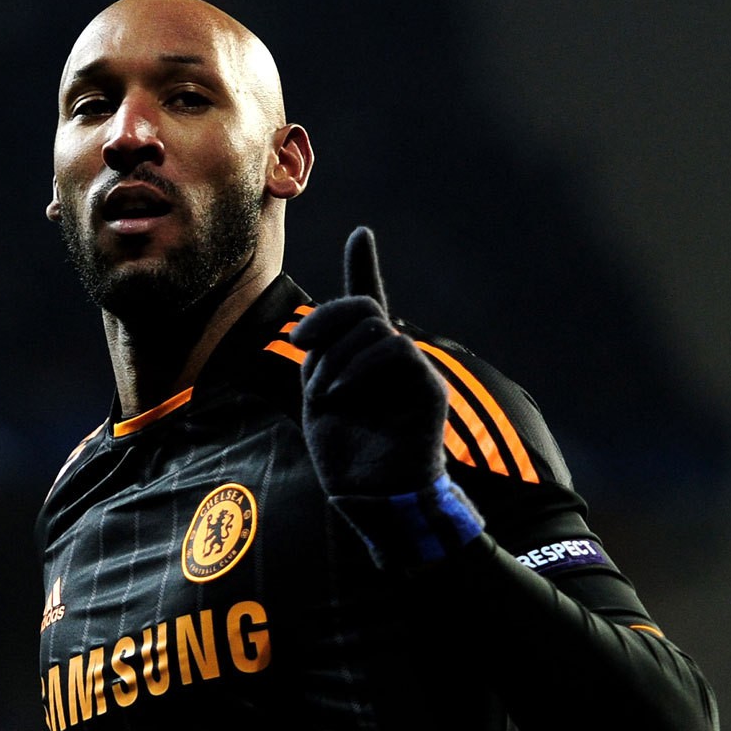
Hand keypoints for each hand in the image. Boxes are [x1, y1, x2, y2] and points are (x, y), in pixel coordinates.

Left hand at [290, 227, 482, 568]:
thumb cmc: (345, 454)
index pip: (367, 304)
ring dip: (337, 355)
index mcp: (363, 359)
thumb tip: (326, 328)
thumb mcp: (318, 397)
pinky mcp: (428, 385)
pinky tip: (340, 392)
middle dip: (327, 318)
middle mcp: (391, 358)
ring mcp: (412, 370)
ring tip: (324, 394)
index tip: (362, 234)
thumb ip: (323, 356)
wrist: (373, 496)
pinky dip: (360, 365)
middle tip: (302, 345)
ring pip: (375, 326)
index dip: (364, 267)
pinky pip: (395, 349)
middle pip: (362, 307)